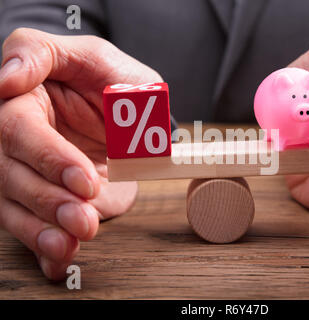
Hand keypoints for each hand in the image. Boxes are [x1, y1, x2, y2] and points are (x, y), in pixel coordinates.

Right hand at [0, 28, 161, 278]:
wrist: (134, 117)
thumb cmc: (112, 82)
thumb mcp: (91, 55)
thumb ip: (42, 54)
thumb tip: (4, 77)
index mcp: (21, 100)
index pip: (18, 131)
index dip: (49, 158)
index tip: (84, 180)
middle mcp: (15, 139)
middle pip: (9, 174)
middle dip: (48, 201)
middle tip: (85, 218)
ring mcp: (25, 171)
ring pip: (12, 205)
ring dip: (41, 230)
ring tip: (71, 243)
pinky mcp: (41, 198)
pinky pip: (30, 226)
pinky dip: (43, 248)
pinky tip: (59, 261)